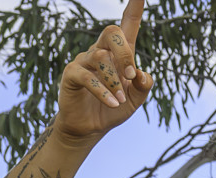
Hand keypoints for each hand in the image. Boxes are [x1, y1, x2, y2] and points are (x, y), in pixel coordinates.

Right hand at [54, 0, 153, 145]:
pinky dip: (103, 91)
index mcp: (118, 55)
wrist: (91, 127)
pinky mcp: (71, 75)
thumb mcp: (135, 100)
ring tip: (120, 100)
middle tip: (132, 77)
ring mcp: (84, 61)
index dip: (134, 9)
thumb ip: (143, 87)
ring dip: (115, 80)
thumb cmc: (113, 108)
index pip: (126, 25)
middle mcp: (100, 52)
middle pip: (111, 32)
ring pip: (100, 58)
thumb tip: (143, 75)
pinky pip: (87, 76)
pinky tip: (113, 103)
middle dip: (125, 54)